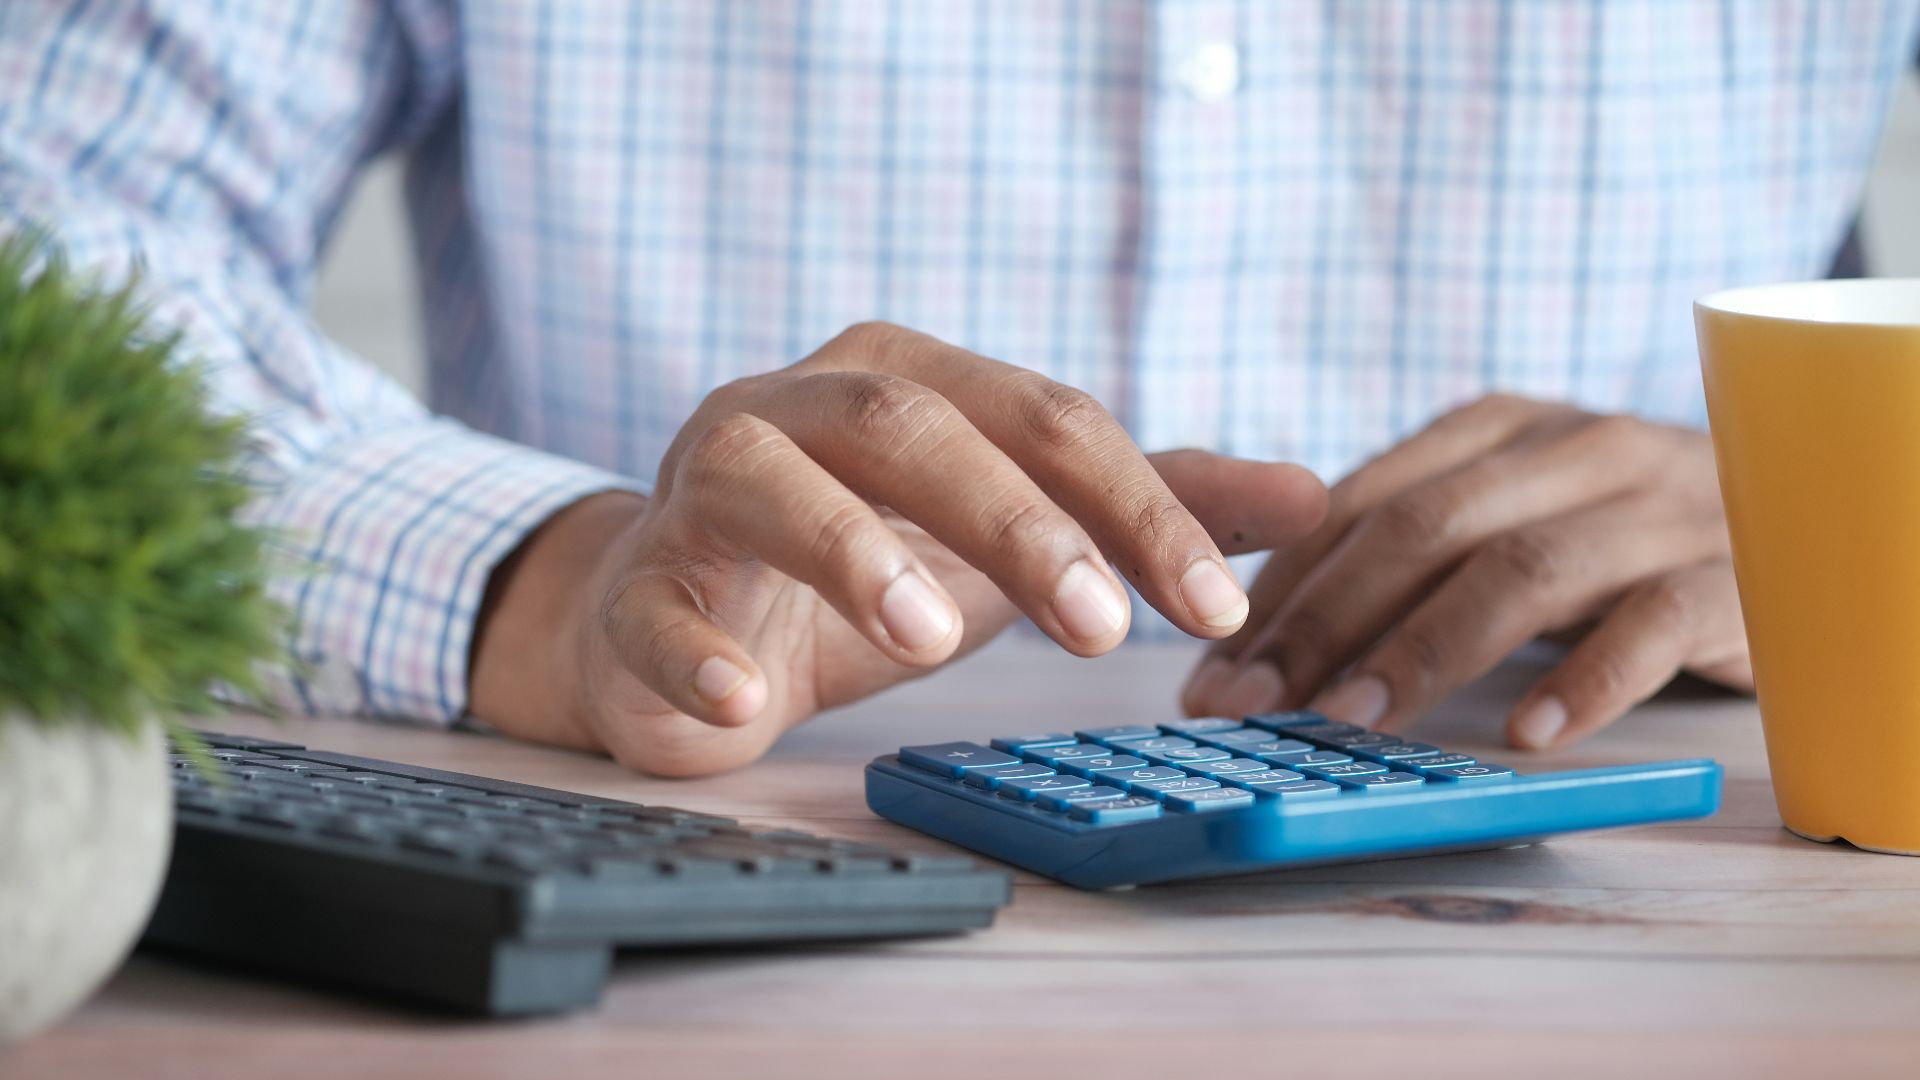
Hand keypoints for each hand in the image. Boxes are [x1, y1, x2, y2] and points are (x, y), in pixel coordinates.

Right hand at [471, 323, 1325, 775]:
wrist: (687, 615)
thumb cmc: (866, 561)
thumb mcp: (1015, 530)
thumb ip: (1148, 506)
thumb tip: (1313, 494)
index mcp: (908, 379)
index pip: (1042, 417)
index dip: (1136, 504)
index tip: (1215, 605)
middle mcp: (801, 406)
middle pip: (912, 423)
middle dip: (1015, 520)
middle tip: (1102, 629)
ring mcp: (703, 487)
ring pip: (769, 480)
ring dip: (851, 551)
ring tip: (931, 637)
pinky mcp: (638, 585)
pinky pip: (654, 606)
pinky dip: (695, 653)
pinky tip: (746, 704)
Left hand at [1181, 394, 1752, 749]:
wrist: (1804, 519)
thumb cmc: (1615, 539)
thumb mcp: (1508, 517)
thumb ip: (1406, 551)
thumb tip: (1257, 634)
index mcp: (1500, 428)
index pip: (1362, 500)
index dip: (1280, 587)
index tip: (1214, 669)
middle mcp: (1575, 448)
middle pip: (1425, 527)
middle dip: (1322, 619)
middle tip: (1253, 704)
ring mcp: (1658, 506)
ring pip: (1522, 568)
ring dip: (1426, 649)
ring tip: (1353, 722)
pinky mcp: (1733, 574)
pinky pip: (1652, 623)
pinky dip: (1585, 680)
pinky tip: (1527, 736)